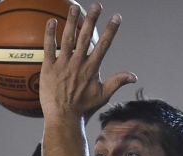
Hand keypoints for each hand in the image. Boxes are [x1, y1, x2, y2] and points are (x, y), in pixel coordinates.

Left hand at [39, 2, 136, 121]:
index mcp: (92, 69)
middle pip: (86, 36)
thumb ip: (117, 82)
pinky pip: (48, 47)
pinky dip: (50, 34)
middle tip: (96, 5)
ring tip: (75, 6)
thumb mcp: (103, 95)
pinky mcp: (48, 68)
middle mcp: (78, 64)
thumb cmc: (84, 108)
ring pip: (68, 38)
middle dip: (92, 19)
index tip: (117, 17)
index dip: (111, 30)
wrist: (63, 118)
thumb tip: (134, 76)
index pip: (104, 45)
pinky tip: (51, 20)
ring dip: (71, 20)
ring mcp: (63, 65)